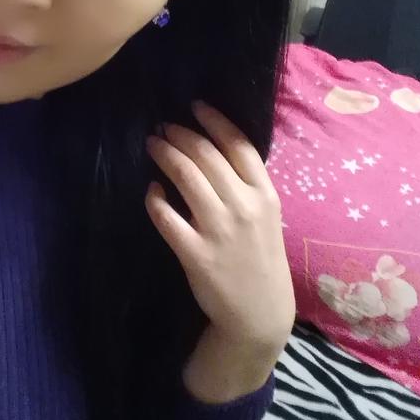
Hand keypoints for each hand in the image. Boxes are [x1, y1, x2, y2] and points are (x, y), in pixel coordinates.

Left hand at [145, 102, 294, 400]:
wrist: (260, 314)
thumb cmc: (261, 259)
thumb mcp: (268, 217)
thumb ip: (247, 185)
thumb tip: (214, 148)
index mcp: (266, 195)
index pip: (239, 145)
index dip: (214, 121)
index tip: (195, 105)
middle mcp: (244, 207)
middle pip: (207, 155)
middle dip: (181, 134)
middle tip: (163, 126)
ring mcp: (219, 230)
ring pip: (185, 178)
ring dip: (165, 155)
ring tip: (152, 144)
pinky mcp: (195, 253)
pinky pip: (166, 217)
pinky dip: (155, 198)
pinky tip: (151, 190)